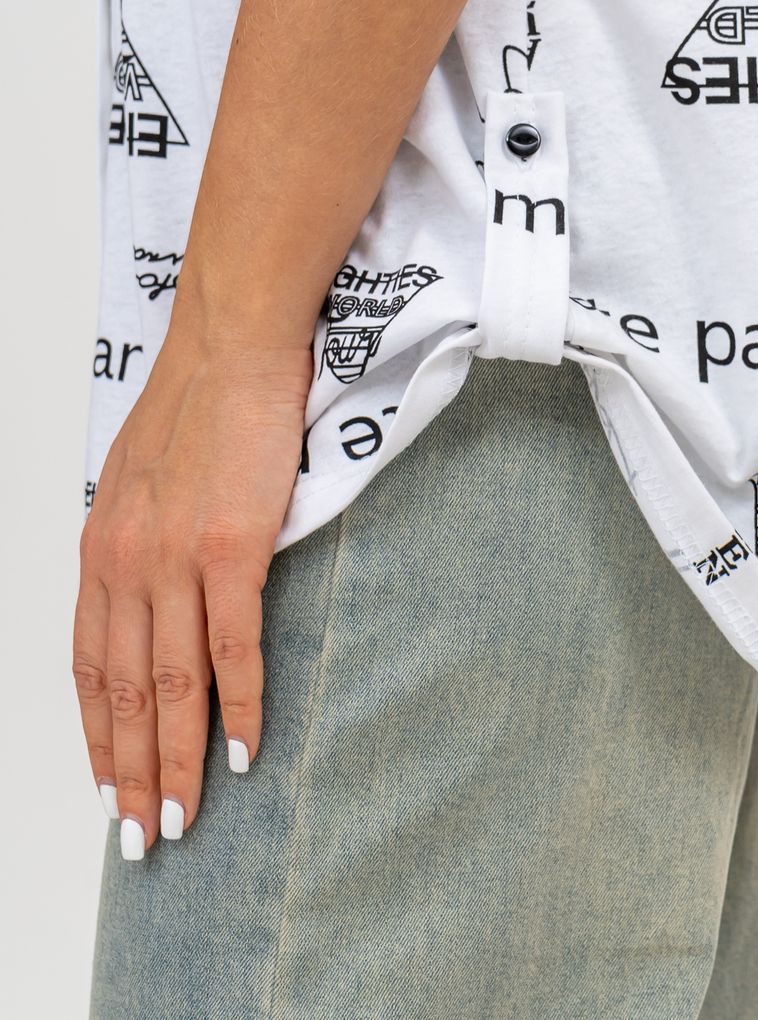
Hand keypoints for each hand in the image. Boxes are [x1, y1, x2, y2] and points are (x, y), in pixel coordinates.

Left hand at [73, 324, 312, 857]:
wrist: (230, 345)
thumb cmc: (198, 404)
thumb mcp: (144, 480)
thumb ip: (143, 541)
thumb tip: (163, 594)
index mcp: (101, 549)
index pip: (89, 666)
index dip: (96, 736)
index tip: (107, 787)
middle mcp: (124, 564)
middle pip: (122, 692)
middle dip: (128, 773)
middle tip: (141, 836)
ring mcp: (175, 559)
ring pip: (169, 685)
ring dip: (176, 762)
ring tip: (183, 820)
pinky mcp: (232, 548)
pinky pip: (231, 648)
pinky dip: (236, 708)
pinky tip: (243, 752)